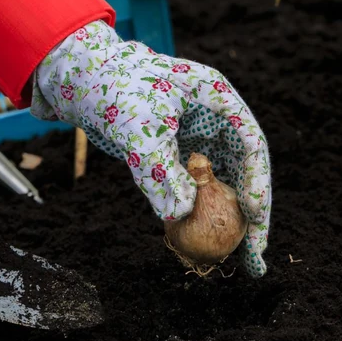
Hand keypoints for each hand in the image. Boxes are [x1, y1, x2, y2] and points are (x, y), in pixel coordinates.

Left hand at [31, 21, 271, 276]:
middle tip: (257, 256)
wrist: (83, 80)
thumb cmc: (113, 89)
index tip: (256, 216)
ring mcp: (199, 139)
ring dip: (229, 221)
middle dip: (253, 214)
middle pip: (244, 170)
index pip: (251, 144)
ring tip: (242, 260)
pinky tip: (203, 244)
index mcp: (216, 98)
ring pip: (223, 184)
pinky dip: (199, 215)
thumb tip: (178, 215)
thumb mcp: (138, 127)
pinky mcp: (180, 156)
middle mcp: (214, 120)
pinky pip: (195, 190)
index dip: (258, 182)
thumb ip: (159, 169)